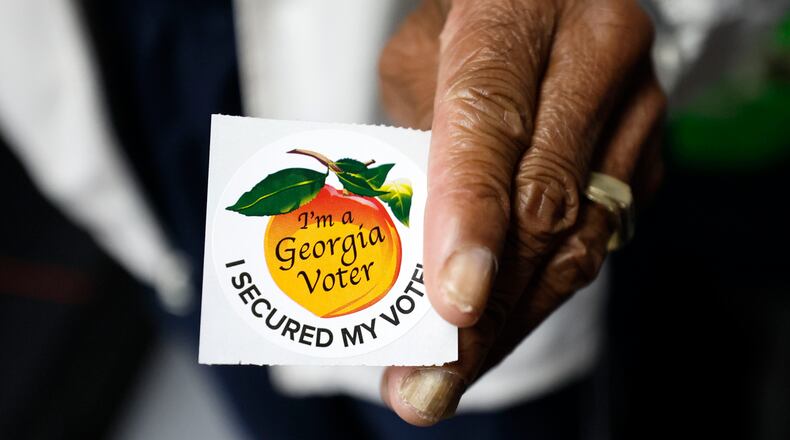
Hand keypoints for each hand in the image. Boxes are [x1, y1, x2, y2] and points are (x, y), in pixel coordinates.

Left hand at [378, 0, 664, 425]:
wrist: (553, 3)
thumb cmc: (469, 22)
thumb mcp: (420, 54)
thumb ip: (416, 139)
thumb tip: (413, 256)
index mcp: (521, 7)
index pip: (491, 117)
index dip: (472, 214)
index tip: (453, 300)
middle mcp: (596, 53)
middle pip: (543, 202)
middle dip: (485, 308)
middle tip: (430, 380)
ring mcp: (635, 111)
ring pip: (578, 240)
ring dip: (512, 320)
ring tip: (453, 376)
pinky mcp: (646, 159)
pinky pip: (594, 243)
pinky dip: (538, 293)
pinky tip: (495, 329)